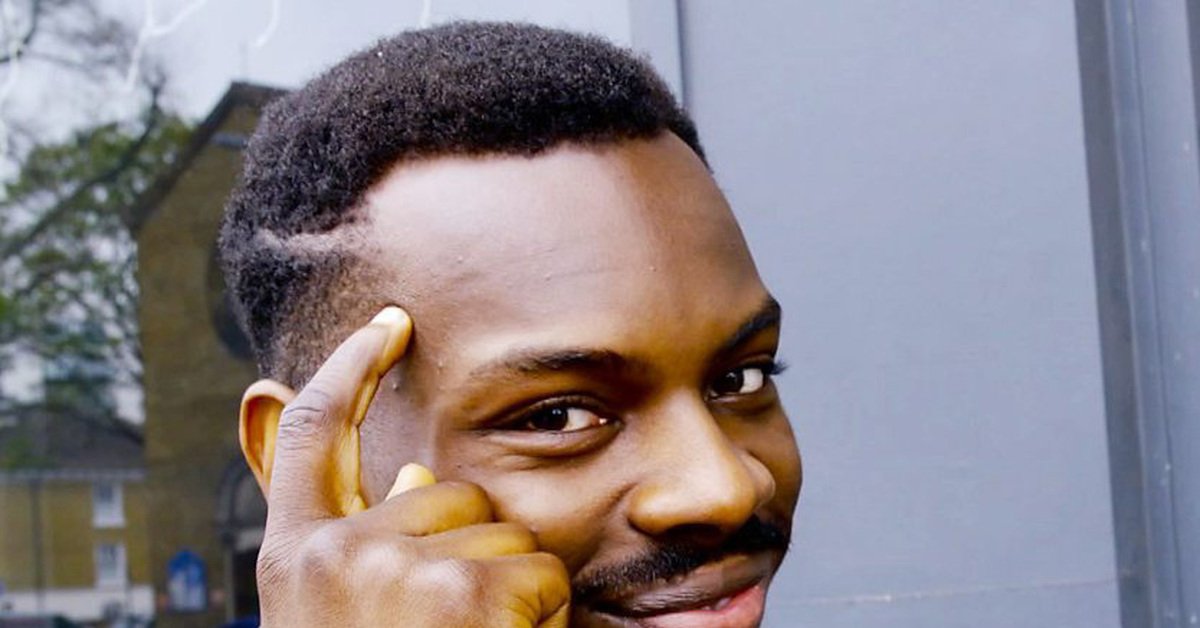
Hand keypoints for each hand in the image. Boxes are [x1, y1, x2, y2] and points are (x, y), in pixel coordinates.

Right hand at [247, 306, 570, 626]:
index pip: (313, 430)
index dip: (351, 367)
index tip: (389, 323)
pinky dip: (545, 612)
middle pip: (446, 489)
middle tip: (457, 625)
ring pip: (502, 531)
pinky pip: (542, 569)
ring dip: (509, 587)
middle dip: (472, 546)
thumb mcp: (341, 614)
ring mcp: (398, 568)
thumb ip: (368, 544)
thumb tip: (415, 471)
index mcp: (291, 558)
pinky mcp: (464, 590)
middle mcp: (335, 554)